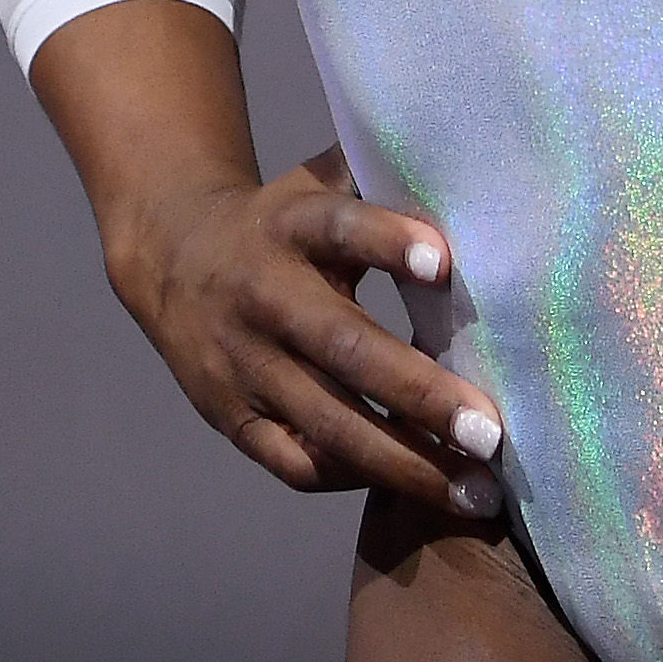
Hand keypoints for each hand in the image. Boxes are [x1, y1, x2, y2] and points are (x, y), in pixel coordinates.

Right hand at [104, 144, 506, 519]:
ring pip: (328, 424)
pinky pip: (296, 464)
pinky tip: (413, 487)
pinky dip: (353, 478)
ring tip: (476, 492)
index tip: (444, 260)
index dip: (388, 241)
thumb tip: (476, 168)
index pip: (339, 228)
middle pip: (344, 350)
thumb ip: (383, 178)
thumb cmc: (282, 222)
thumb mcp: (317, 183)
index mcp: (290, 226)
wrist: (171, 256)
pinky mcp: (231, 417)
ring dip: (406, 463)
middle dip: (422, 394)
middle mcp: (264, 296)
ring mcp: (243, 364)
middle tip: (491, 432)